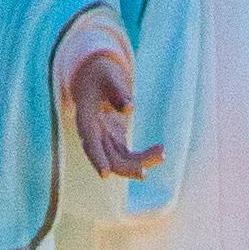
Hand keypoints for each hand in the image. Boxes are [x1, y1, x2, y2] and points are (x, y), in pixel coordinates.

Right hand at [64, 40, 159, 183]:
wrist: (96, 77)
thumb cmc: (102, 74)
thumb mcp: (109, 77)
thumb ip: (118, 92)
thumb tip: (130, 108)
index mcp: (86, 120)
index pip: (90, 143)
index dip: (97, 159)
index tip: (105, 175)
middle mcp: (93, 135)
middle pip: (108, 158)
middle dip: (128, 165)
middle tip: (149, 167)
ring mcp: (105, 140)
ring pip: (120, 161)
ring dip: (141, 162)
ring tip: (162, 154)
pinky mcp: (116, 141)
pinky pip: (129, 156)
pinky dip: (144, 157)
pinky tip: (160, 152)